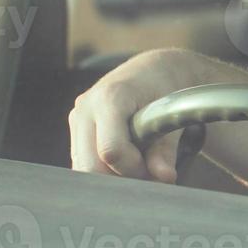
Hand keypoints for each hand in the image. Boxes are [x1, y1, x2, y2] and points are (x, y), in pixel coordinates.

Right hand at [69, 48, 230, 183]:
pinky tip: (125, 162)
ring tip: (138, 167)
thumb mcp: (171, 115)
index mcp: (110, 98)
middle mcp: (86, 107)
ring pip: (82, 167)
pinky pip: (82, 161)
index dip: (133, 169)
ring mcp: (77, 118)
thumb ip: (166, 149)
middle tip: (147, 175)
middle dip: (120, 178)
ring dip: (111, 176)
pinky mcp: (75, 128)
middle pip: (90, 165)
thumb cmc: (164, 89)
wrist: (152, 70)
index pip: (111, 150)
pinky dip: (104, 170)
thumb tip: (165, 177)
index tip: (154, 170)